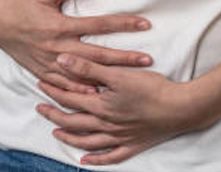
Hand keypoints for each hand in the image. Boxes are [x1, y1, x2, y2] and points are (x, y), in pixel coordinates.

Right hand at [0, 0, 153, 93]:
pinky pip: (65, 86)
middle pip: (98, 55)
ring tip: (131, 82)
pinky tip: (98, 95)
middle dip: (125, 58)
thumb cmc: (20, 6)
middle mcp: (58, 47)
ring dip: (108, 78)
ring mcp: (51, 63)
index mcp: (60, 26)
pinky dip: (82, 91)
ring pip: (84, 75)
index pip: (99, 25)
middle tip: (147, 60)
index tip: (144, 24)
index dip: (123, 24)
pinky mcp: (43, 72)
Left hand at [35, 54, 219, 165]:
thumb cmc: (152, 88)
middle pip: (73, 121)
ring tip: (56, 132)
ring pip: (87, 141)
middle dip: (54, 114)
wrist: (181, 108)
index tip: (41, 83)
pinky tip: (85, 160)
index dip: (53, 91)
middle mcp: (106, 125)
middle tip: (39, 108)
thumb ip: (88, 67)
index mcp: (101, 106)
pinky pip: (110, 157)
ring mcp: (119, 138)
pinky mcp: (133, 145)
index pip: (70, 99)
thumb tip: (62, 59)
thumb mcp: (117, 73)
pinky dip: (96, 159)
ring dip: (70, 137)